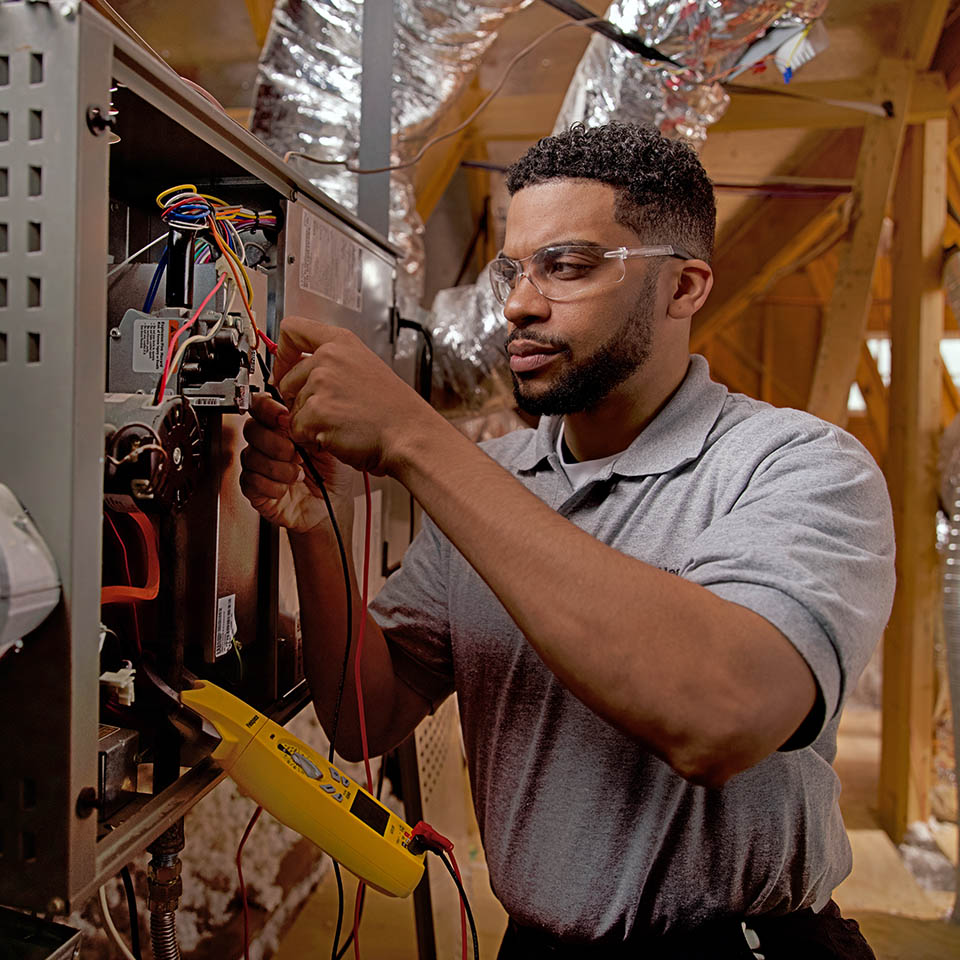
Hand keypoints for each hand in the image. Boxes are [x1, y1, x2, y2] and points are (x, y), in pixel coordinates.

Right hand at [239, 392, 353, 532]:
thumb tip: (297, 412)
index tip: (283, 418)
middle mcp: (268, 444)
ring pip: (250, 456)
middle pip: (251, 429)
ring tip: (298, 475)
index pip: (261, 406)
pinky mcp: (254, 488)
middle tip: (296, 454)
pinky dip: (272, 485)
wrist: (332, 506)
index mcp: (283, 427)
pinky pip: (250, 480)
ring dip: (278, 467)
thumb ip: (312, 424)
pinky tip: (286, 488)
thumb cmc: (331, 475)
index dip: (267, 408)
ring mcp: (259, 465)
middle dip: (275, 442)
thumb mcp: (329, 443)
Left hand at [274, 316, 435, 476]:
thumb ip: (332, 365)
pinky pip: (297, 430)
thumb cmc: (393, 411)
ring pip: (292, 409)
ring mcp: (321, 384)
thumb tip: (297, 375)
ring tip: (341, 425)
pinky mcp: (317, 412)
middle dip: (298, 401)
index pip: (292, 329)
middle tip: (326, 413)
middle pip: (286, 379)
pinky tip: (338, 437)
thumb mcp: (365, 369)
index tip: (286, 369)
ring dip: (309, 423)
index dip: (282, 353)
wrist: (409, 435)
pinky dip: (312, 440)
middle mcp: (329, 358)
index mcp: (341, 342)